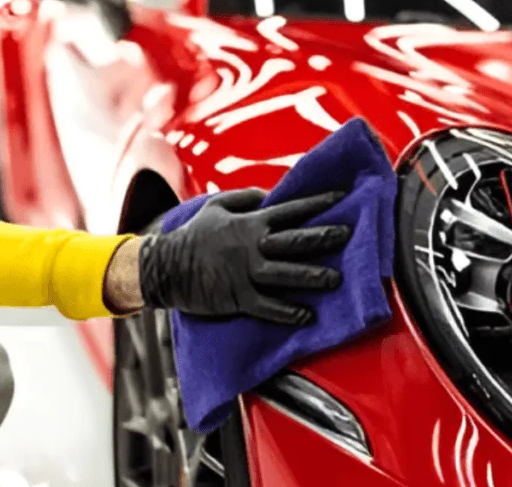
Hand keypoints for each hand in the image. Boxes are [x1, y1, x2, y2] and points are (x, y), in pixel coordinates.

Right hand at [138, 188, 351, 324]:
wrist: (164, 267)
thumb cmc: (194, 234)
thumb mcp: (217, 205)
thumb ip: (247, 197)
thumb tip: (273, 194)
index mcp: (250, 223)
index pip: (291, 210)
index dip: (317, 202)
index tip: (341, 197)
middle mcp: (252, 247)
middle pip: (295, 241)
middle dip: (324, 237)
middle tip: (348, 234)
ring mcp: (246, 274)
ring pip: (287, 274)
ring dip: (313, 276)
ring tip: (336, 279)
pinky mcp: (239, 298)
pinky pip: (268, 307)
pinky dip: (288, 312)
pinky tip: (308, 316)